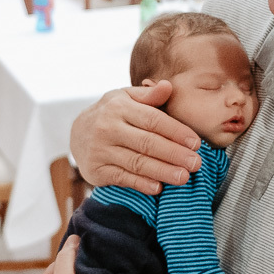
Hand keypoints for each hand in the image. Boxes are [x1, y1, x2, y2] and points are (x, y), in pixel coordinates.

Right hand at [70, 82, 202, 194]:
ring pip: (137, 163)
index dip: (176, 132)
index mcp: (118, 107)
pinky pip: (123, 178)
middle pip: (147, 143)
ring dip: (163, 171)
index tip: (196, 143)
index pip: (152, 120)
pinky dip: (141, 184)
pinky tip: (158, 187)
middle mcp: (107, 128)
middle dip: (174, 154)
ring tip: (184, 177)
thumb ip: (148, 95)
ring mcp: (100, 150)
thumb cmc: (110, 114)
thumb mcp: (125, 98)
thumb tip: (168, 86)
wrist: (77, 133)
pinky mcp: (96, 170)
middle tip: (196, 164)